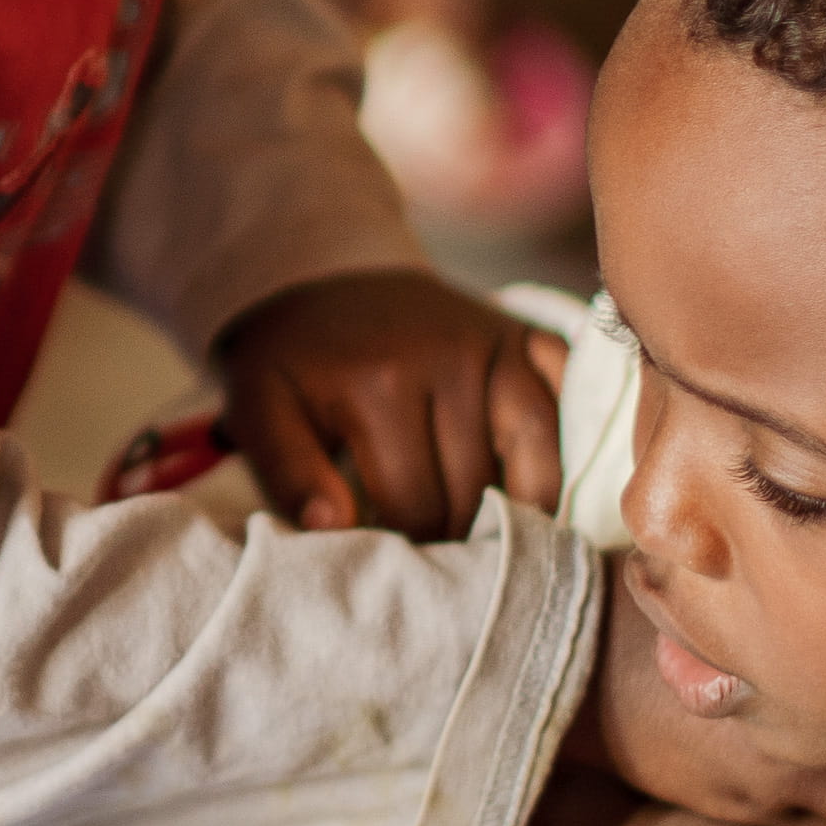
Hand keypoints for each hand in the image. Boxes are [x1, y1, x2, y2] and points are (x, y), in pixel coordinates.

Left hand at [211, 266, 565, 536]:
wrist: (325, 273)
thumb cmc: (292, 358)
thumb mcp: (259, 408)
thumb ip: (288, 473)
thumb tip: (336, 528)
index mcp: (381, 383)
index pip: (414, 506)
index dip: (401, 545)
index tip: (387, 553)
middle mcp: (449, 359)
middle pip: (473, 490)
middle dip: (451, 532)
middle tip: (431, 548)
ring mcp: (495, 345)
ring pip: (534, 459)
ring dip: (515, 507)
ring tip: (483, 531)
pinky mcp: (526, 336)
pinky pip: (566, 406)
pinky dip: (559, 449)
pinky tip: (531, 484)